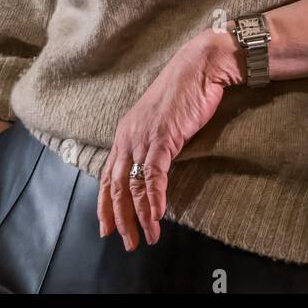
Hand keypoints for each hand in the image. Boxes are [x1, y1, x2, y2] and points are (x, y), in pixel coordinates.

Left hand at [98, 29, 240, 251]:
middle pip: (115, 186)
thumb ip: (154, 140)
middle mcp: (129, 136)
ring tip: (147, 235)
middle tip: (127, 242)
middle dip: (119, 218)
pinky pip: (153, 175)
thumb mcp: (162, 119)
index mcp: (126, 132)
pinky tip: (158, 214)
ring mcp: (144, 137)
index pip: (108, 175)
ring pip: (132, 185)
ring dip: (139, 215)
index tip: (108, 227)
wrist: (201, 66)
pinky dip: (154, 198)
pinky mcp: (163, 137)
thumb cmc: (186, 90)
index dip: (105, 204)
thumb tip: (154, 163)